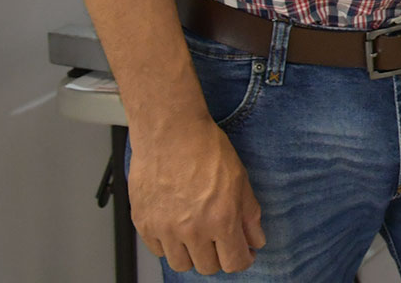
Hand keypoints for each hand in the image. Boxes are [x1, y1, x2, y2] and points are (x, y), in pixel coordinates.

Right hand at [128, 115, 265, 273]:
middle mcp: (192, 230)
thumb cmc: (205, 149)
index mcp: (221, 220)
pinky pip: (159, 251)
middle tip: (222, 242)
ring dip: (193, 255)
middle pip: (207, 267)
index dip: (243, 260)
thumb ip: (250, 215)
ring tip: (199, 236)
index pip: (234, 262)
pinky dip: (170, 245)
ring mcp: (164, 229)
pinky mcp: (144, 224)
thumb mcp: (241, 180)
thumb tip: (256, 240)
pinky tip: (178, 228)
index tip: (245, 254)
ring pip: (181, 264)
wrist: (170, 133)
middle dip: (219, 257)